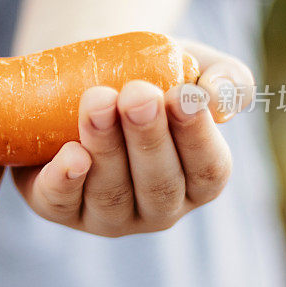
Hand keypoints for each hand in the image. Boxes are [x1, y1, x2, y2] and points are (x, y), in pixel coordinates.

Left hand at [12, 40, 253, 236]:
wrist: (82, 78)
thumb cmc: (150, 77)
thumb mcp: (193, 71)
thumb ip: (226, 80)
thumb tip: (215, 95)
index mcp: (197, 181)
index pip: (209, 170)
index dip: (197, 135)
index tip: (183, 95)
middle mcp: (157, 208)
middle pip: (159, 185)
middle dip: (148, 138)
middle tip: (137, 95)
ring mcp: (108, 215)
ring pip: (110, 193)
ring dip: (105, 146)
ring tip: (98, 100)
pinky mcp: (59, 208)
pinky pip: (60, 203)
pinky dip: (64, 181)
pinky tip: (69, 155)